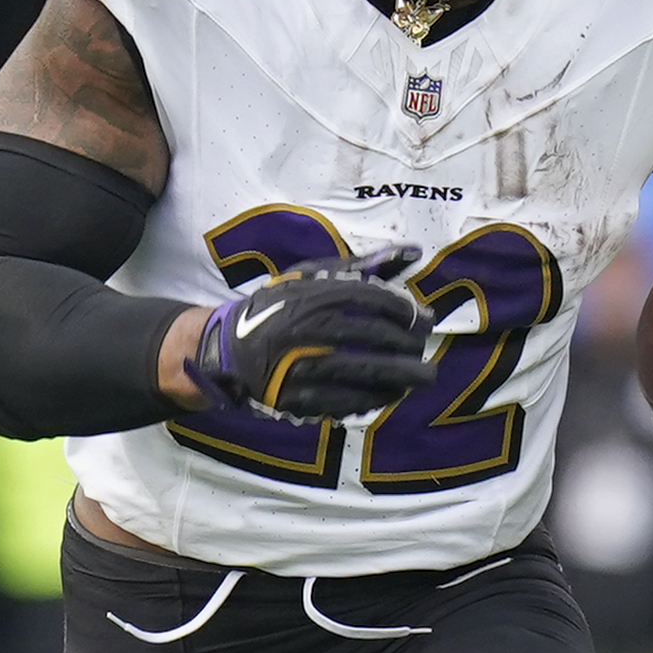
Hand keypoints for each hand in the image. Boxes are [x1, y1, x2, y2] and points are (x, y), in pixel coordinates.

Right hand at [186, 246, 438, 422]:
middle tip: (425, 350)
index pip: (372, 299)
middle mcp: (307, 327)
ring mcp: (300, 364)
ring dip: (400, 377)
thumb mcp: (313, 277)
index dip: (405, 311)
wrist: (226, 348)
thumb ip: (364, 265)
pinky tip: (391, 395)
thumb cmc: (279, 307)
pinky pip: (344, 401)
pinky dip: (373, 399)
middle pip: (373, 336)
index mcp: (312, 294)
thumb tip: (413, 251)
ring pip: (363, 372)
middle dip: (409, 345)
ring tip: (421, 377)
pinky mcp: (295, 396)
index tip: (425, 320)